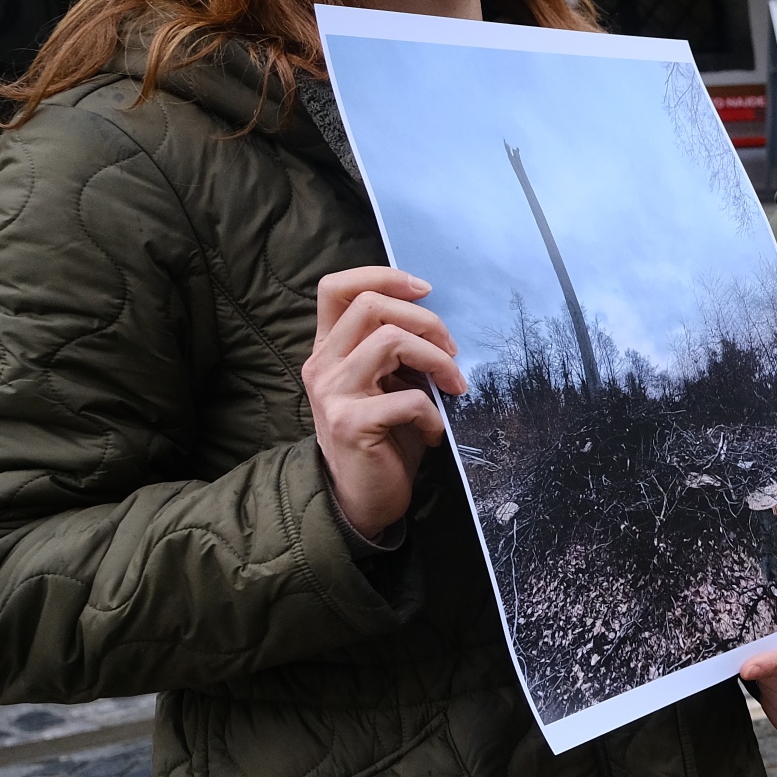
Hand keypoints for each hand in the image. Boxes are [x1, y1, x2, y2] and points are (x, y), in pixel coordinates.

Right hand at [305, 267, 464, 541]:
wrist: (362, 500)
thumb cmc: (384, 439)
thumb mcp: (387, 385)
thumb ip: (396, 351)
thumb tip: (437, 323)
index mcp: (329, 349)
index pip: (336, 287)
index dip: (381, 276)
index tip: (425, 290)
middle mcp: (323, 365)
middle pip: (370, 305)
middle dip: (426, 320)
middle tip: (453, 351)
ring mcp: (333, 394)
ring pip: (390, 341)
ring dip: (437, 360)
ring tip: (454, 386)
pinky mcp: (350, 424)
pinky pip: (407, 398)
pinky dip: (432, 412)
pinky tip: (433, 432)